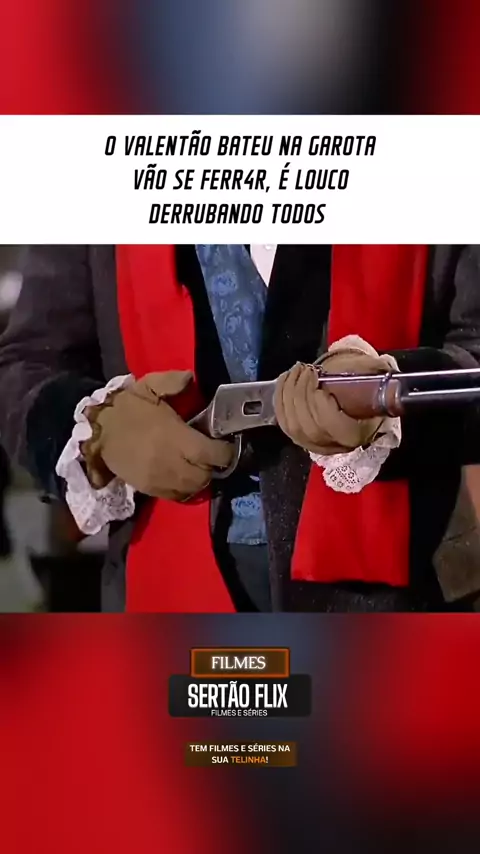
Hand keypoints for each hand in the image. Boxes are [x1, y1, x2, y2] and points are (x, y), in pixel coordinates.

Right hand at [83, 371, 233, 499]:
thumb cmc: (126, 409)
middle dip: (213, 467)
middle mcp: (172, 462)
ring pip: (192, 488)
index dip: (225, 452)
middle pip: (205, 475)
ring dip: (200, 480)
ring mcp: (160, 479)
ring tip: (199, 467)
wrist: (96, 432)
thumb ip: (172, 382)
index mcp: (176, 437)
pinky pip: (176, 496)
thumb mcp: (148, 387)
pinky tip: (184, 478)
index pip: (212, 454)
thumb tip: (190, 377)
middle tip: (211, 457)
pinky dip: (185, 489)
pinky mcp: (149, 488)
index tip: (226, 446)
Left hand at [274, 351, 388, 454]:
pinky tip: (285, 380)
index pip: (334, 428)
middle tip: (306, 371)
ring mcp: (314, 444)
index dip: (322, 407)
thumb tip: (381, 367)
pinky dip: (280, 399)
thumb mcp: (374, 373)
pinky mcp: (298, 438)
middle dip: (301, 394)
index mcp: (357, 432)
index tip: (320, 382)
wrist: (353, 388)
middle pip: (309, 427)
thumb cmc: (362, 380)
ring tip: (296, 372)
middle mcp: (335, 444)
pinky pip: (283, 422)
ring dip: (288, 394)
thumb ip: (376, 370)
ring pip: (292, 426)